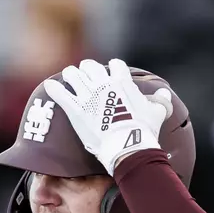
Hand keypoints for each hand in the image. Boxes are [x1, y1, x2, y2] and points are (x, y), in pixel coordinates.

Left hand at [42, 58, 171, 173]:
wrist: (128, 147)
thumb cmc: (144, 130)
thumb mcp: (157, 112)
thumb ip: (160, 100)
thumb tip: (164, 93)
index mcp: (123, 82)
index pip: (115, 65)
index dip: (113, 68)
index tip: (111, 73)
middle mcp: (103, 85)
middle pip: (90, 66)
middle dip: (88, 69)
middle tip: (86, 74)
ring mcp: (88, 97)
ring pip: (73, 76)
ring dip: (71, 75)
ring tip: (69, 78)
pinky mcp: (76, 110)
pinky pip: (60, 94)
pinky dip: (54, 89)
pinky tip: (50, 85)